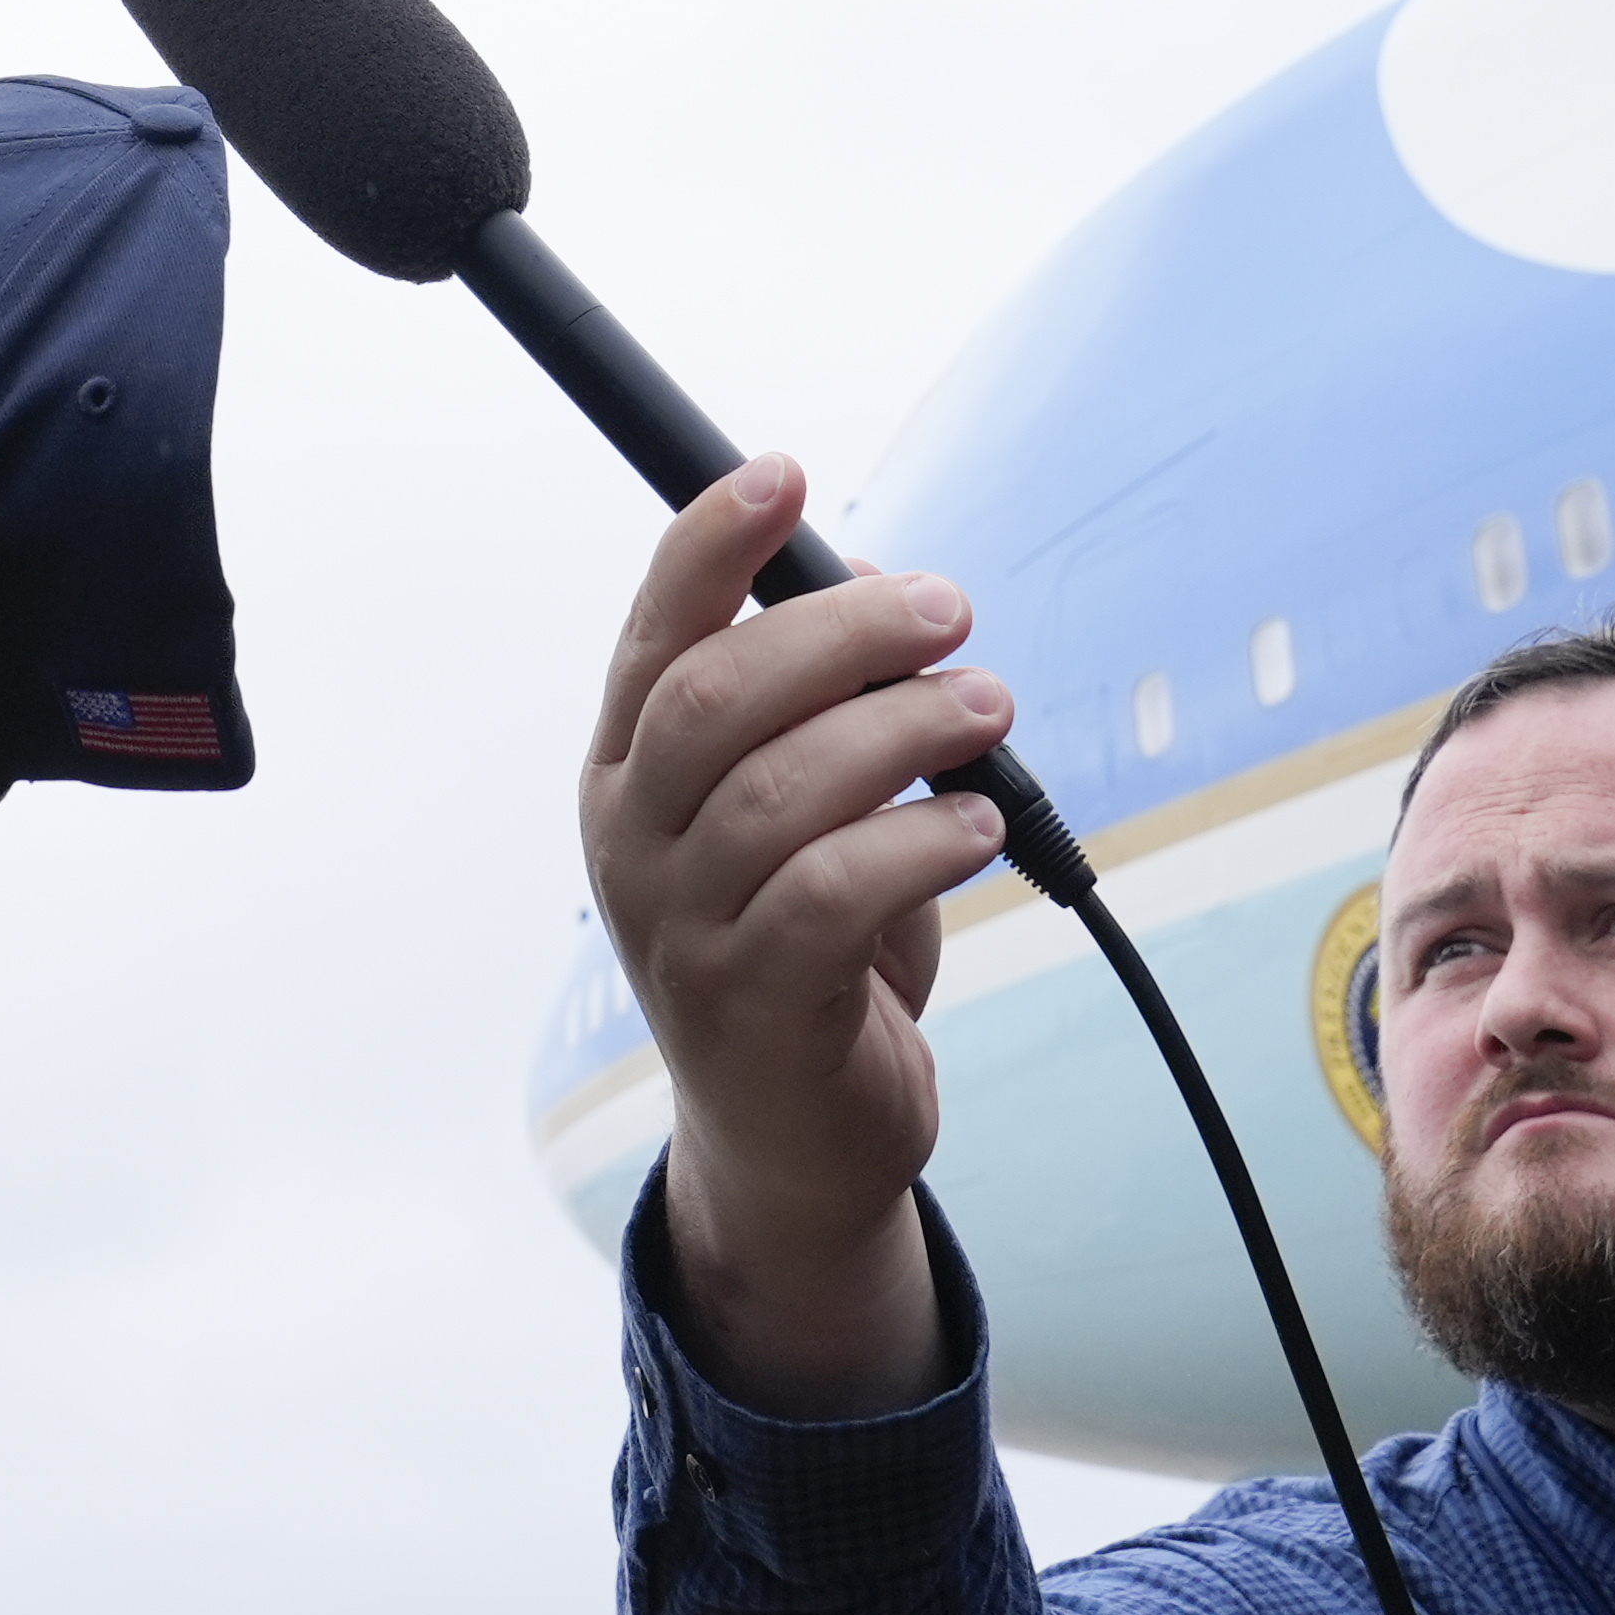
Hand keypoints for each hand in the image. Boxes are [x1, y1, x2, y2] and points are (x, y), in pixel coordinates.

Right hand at [580, 456, 1011, 1418]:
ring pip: (779, 790)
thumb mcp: (796, 813)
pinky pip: (832, 897)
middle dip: (840, 633)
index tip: (787, 474)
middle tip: (950, 611)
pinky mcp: (751, 1005)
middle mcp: (631, 841)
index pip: (654, 633)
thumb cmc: (803, 945)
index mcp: (628, 771)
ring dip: (900, 731)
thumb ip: (818, 712)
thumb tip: (886, 590)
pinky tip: (974, 828)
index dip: (712, 544)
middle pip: (715, 697)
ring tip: (986, 712)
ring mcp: (680, 928)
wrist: (792, 1141)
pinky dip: (916, 844)